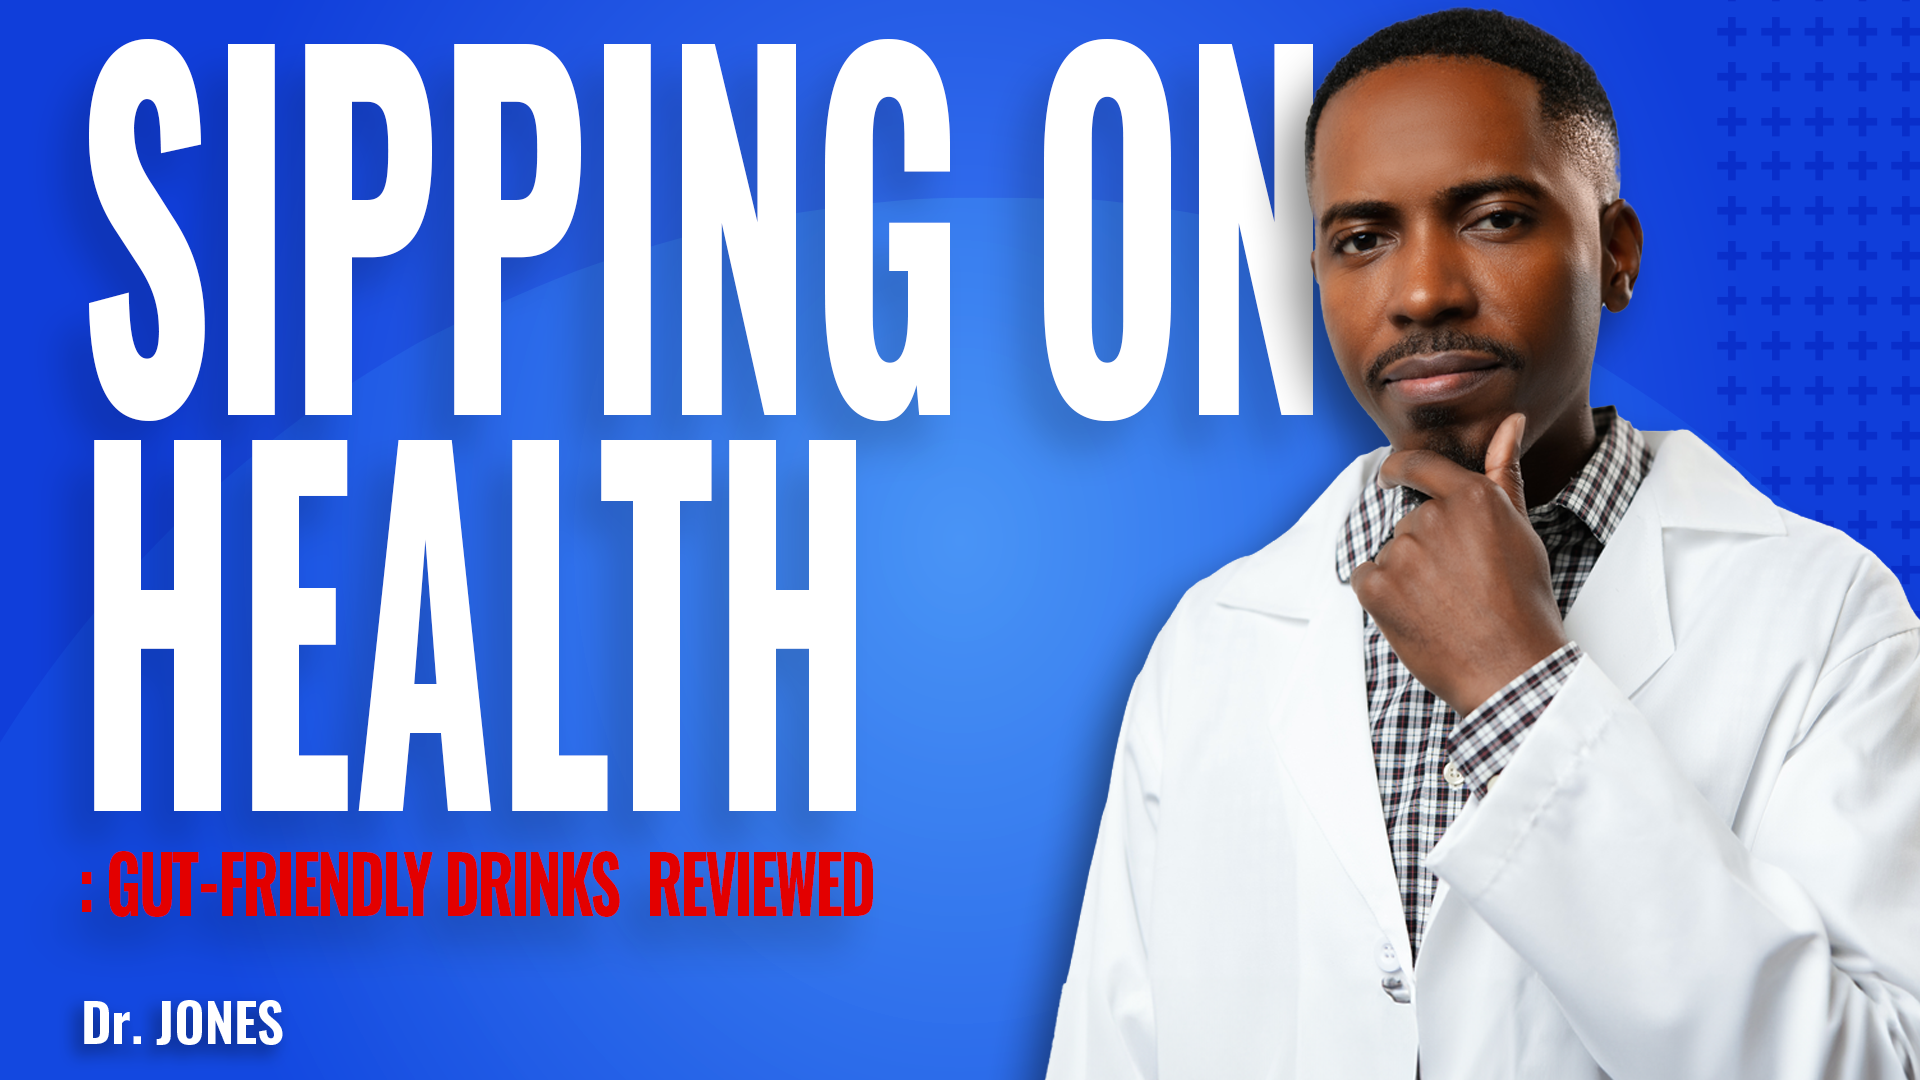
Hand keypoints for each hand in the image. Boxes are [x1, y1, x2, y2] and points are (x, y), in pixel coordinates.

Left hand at [1350, 413, 1567, 714]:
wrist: (1511, 668)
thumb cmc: (1523, 604)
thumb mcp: (1521, 533)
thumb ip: (1504, 474)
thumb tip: (1510, 421)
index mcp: (1471, 498)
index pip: (1418, 465)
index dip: (1397, 468)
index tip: (1388, 474)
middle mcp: (1433, 518)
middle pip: (1411, 522)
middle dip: (1426, 548)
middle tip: (1459, 584)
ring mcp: (1402, 553)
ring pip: (1391, 553)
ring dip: (1406, 574)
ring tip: (1444, 605)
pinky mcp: (1378, 587)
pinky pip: (1366, 578)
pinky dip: (1382, 595)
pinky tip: (1416, 614)